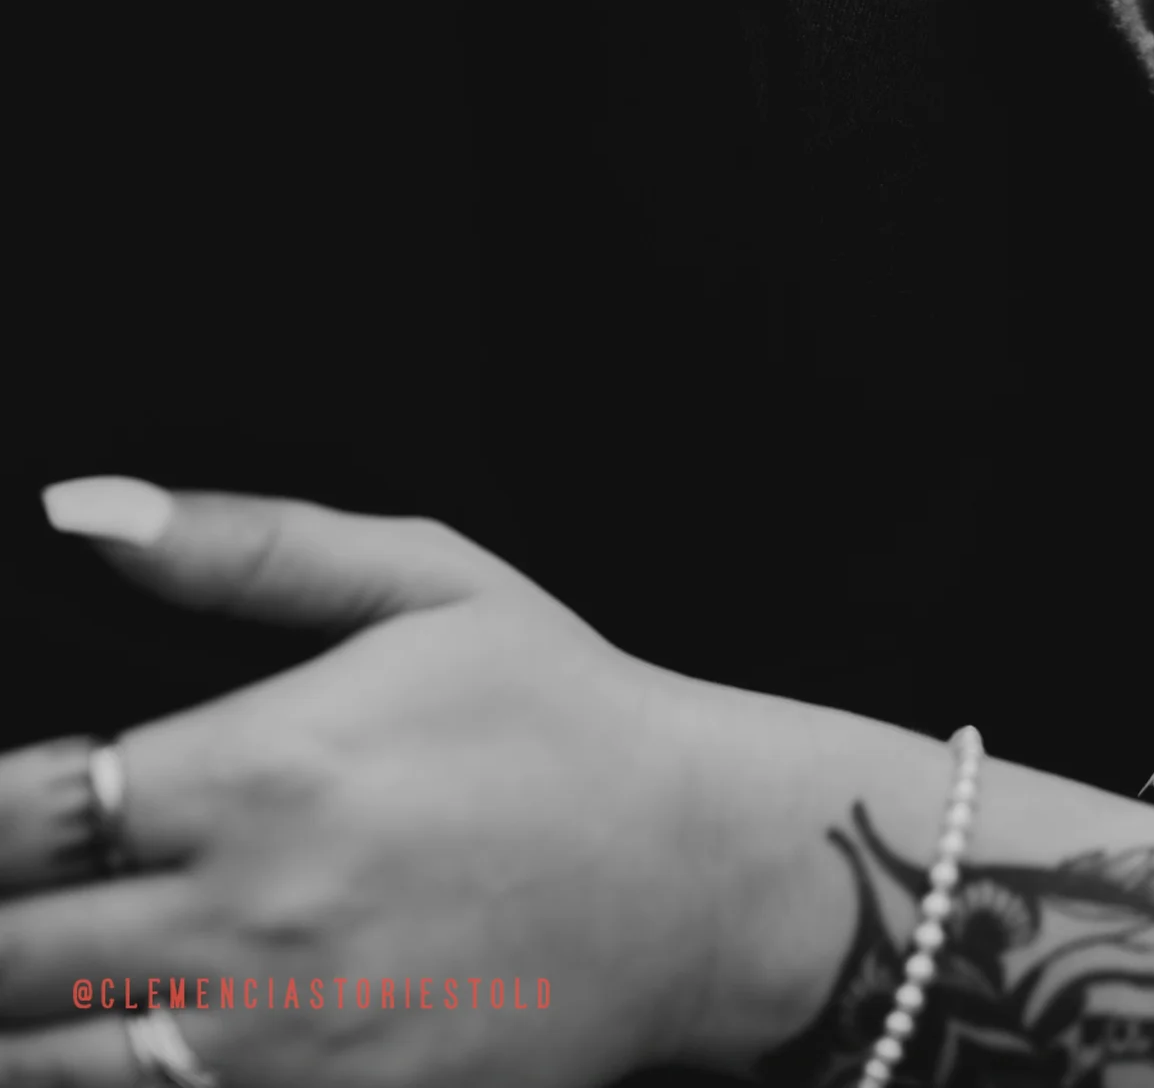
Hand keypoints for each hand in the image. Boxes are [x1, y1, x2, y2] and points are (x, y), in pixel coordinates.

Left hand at [0, 490, 771, 1087]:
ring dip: (12, 1026)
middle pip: (10, 954)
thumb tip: (87, 508)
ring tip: (21, 976)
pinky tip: (94, 1046)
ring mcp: (281, 1048)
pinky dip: (97, 1085)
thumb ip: (247, 544)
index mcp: (263, 771)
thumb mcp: (428, 581)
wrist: (701, 876)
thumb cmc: (563, 713)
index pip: (24, 812)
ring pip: (48, 1069)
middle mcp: (249, 922)